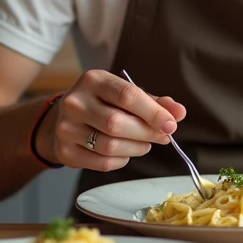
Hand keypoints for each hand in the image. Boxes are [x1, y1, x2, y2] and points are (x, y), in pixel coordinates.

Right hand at [48, 69, 185, 171]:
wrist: (64, 118)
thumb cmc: (103, 103)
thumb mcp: (126, 94)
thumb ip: (154, 102)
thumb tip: (179, 113)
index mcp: (93, 80)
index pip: (126, 95)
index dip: (153, 112)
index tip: (171, 124)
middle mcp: (75, 102)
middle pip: (116, 123)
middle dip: (147, 133)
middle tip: (163, 136)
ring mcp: (66, 128)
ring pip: (110, 146)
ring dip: (137, 148)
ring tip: (145, 143)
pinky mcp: (65, 152)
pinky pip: (102, 162)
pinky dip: (122, 159)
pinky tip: (126, 151)